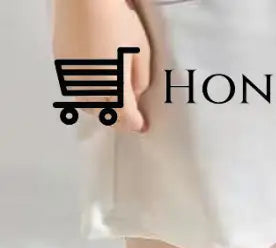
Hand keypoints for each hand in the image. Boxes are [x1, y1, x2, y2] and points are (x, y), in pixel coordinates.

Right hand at [52, 0, 151, 131]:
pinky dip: (87, 94)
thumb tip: (134, 96)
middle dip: (119, 120)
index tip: (143, 126)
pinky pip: (75, 89)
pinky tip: (96, 87)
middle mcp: (91, 88)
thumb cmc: (119, 22)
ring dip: (101, 110)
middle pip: (105, 116)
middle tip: (130, 118)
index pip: (126, 119)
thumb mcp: (142, 53)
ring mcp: (73, 77)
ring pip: (87, 106)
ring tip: (112, 104)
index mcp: (114, 89)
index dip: (136, 125)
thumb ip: (140, 80)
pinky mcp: (61, 64)